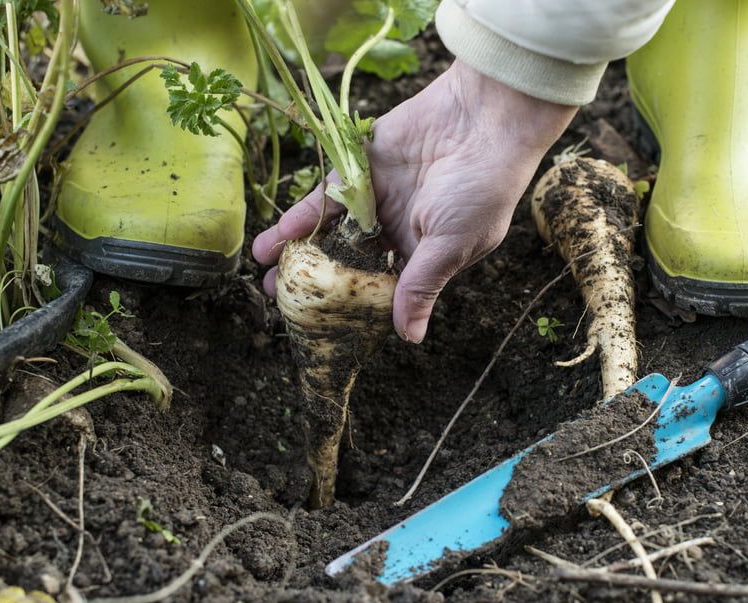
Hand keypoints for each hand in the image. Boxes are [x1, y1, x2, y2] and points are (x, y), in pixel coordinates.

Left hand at [253, 59, 576, 342]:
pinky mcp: (359, 169)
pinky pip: (324, 199)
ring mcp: (376, 200)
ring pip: (330, 234)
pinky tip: (272, 241)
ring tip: (265, 278)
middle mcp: (397, 231)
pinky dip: (299, 219)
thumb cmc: (480, 190)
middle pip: (348, 264)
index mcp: (424, 256)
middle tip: (282, 305)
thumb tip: (410, 338)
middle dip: (316, 284)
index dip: (352, 307)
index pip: (381, 290)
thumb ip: (420, 287)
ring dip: (297, 254)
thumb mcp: (450, 246)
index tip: (321, 327)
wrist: (483, 118)